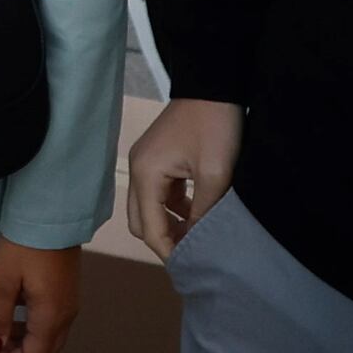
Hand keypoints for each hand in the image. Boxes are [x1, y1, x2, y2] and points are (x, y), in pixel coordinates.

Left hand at [0, 238, 81, 352]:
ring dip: (27, 343)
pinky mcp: (68, 290)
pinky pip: (54, 321)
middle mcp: (66, 314)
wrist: (51, 212)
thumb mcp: (2, 280)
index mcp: (51, 315)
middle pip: (46, 351)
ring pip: (51, 337)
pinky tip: (16, 315)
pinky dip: (35, 328)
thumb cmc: (23, 244)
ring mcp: (70, 301)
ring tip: (0, 335)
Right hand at [125, 97, 240, 257]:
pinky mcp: (156, 157)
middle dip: (163, 241)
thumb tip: (198, 243)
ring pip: (147, 208)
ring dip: (168, 224)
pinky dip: (171, 208)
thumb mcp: (215, 173)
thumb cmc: (215, 126)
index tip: (191, 268)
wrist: (214, 83)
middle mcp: (137, 169)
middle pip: (140, 221)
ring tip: (197, 238)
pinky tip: (196, 213)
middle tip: (192, 255)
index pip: (150, 227)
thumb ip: (204, 212)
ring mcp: (144, 161)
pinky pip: (157, 193)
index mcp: (146, 174)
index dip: (168, 251)